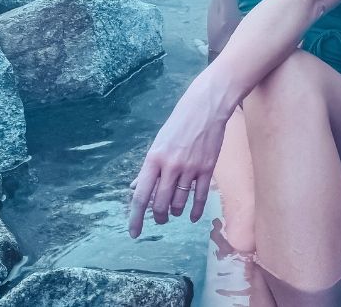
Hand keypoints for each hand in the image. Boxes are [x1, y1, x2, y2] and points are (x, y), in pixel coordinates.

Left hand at [127, 80, 229, 237]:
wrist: (206, 108)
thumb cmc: (178, 124)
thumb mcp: (158, 143)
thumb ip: (147, 169)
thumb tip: (134, 188)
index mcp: (153, 159)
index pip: (141, 195)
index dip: (135, 217)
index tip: (134, 233)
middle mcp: (170, 166)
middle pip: (160, 204)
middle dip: (158, 217)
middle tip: (159, 219)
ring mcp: (190, 168)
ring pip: (179, 202)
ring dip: (175, 211)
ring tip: (174, 211)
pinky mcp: (207, 169)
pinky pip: (200, 197)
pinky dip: (195, 211)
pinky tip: (192, 217)